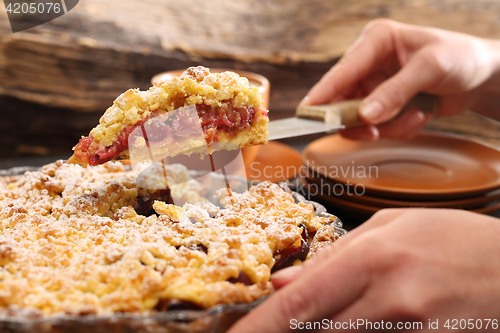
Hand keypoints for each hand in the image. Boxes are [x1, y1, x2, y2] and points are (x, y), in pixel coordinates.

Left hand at [228, 208, 499, 331]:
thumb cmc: (454, 239)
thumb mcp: (392, 228)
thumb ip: (335, 255)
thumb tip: (282, 282)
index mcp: (374, 257)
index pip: (300, 302)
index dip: (260, 325)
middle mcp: (391, 300)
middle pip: (315, 332)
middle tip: (257, 331)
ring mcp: (414, 332)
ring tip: (332, 314)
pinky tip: (359, 321)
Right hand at [300, 19, 499, 139]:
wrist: (481, 77)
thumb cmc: (460, 58)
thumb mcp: (430, 68)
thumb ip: (396, 92)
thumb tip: (366, 115)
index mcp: (376, 40)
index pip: (343, 69)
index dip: (324, 92)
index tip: (308, 112)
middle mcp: (370, 63)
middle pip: (343, 99)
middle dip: (360, 119)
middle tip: (372, 132)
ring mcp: (375, 87)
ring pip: (361, 119)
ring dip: (388, 125)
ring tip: (415, 116)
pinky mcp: (384, 105)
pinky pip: (379, 127)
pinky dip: (399, 128)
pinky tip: (419, 115)